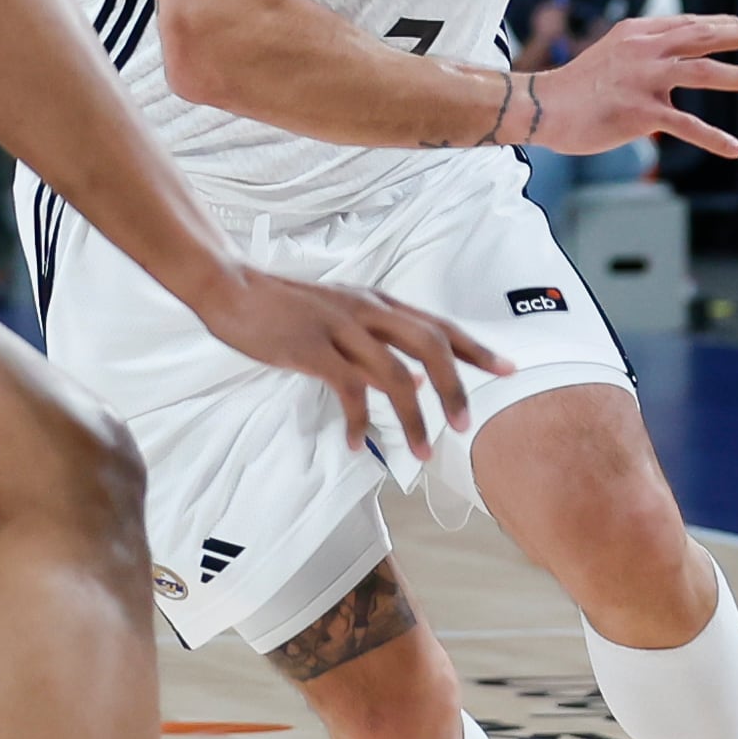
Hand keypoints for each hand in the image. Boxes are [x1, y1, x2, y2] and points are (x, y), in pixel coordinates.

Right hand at [188, 270, 511, 461]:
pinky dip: (360, 422)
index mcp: (377, 301)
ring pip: (396, 375)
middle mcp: (368, 310)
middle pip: (431, 346)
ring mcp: (341, 328)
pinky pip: (350, 390)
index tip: (506, 369)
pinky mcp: (313, 348)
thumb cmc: (282, 304)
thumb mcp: (338, 312)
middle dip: (455, 388)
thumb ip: (374, 339)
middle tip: (464, 426)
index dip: (475, 348)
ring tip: (421, 451)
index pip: (438, 324)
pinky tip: (359, 444)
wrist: (231, 287)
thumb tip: (410, 377)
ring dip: (413, 418)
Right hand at [520, 12, 737, 157]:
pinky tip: (735, 148)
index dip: (725, 23)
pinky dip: (714, 137)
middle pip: (705, 36)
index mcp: (639, 33)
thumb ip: (646, 50)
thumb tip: (676, 57)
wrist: (544, 107)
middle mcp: (646, 49)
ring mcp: (644, 79)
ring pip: (705, 72)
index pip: (692, 23)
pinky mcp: (641, 112)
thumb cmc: (578, 85)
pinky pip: (686, 125)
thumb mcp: (613, 52)